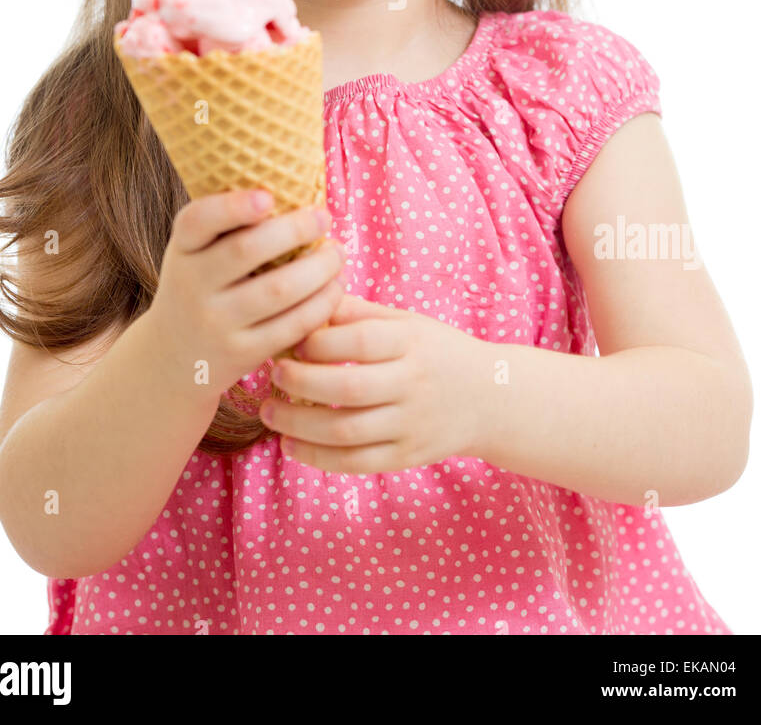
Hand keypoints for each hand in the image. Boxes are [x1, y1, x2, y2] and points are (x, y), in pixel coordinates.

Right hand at [146, 190, 345, 401]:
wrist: (171, 360)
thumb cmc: (200, 287)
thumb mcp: (195, 254)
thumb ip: (227, 226)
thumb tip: (294, 185)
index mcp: (182, 249)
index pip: (197, 221)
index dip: (232, 207)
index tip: (268, 198)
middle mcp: (192, 284)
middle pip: (247, 250)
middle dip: (295, 230)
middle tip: (323, 217)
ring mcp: (214, 322)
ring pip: (278, 289)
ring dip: (319, 268)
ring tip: (337, 253)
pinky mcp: (239, 354)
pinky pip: (290, 325)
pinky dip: (320, 303)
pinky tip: (334, 287)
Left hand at [259, 292, 488, 471]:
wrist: (491, 398)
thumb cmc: (438, 351)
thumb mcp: (408, 322)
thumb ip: (359, 313)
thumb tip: (309, 298)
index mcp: (411, 342)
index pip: (359, 342)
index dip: (318, 343)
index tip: (291, 340)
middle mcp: (413, 384)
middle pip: (348, 389)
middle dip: (300, 383)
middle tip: (272, 376)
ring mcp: (411, 424)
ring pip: (346, 431)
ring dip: (299, 425)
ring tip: (270, 412)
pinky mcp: (407, 457)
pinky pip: (356, 462)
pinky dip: (318, 458)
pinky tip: (291, 446)